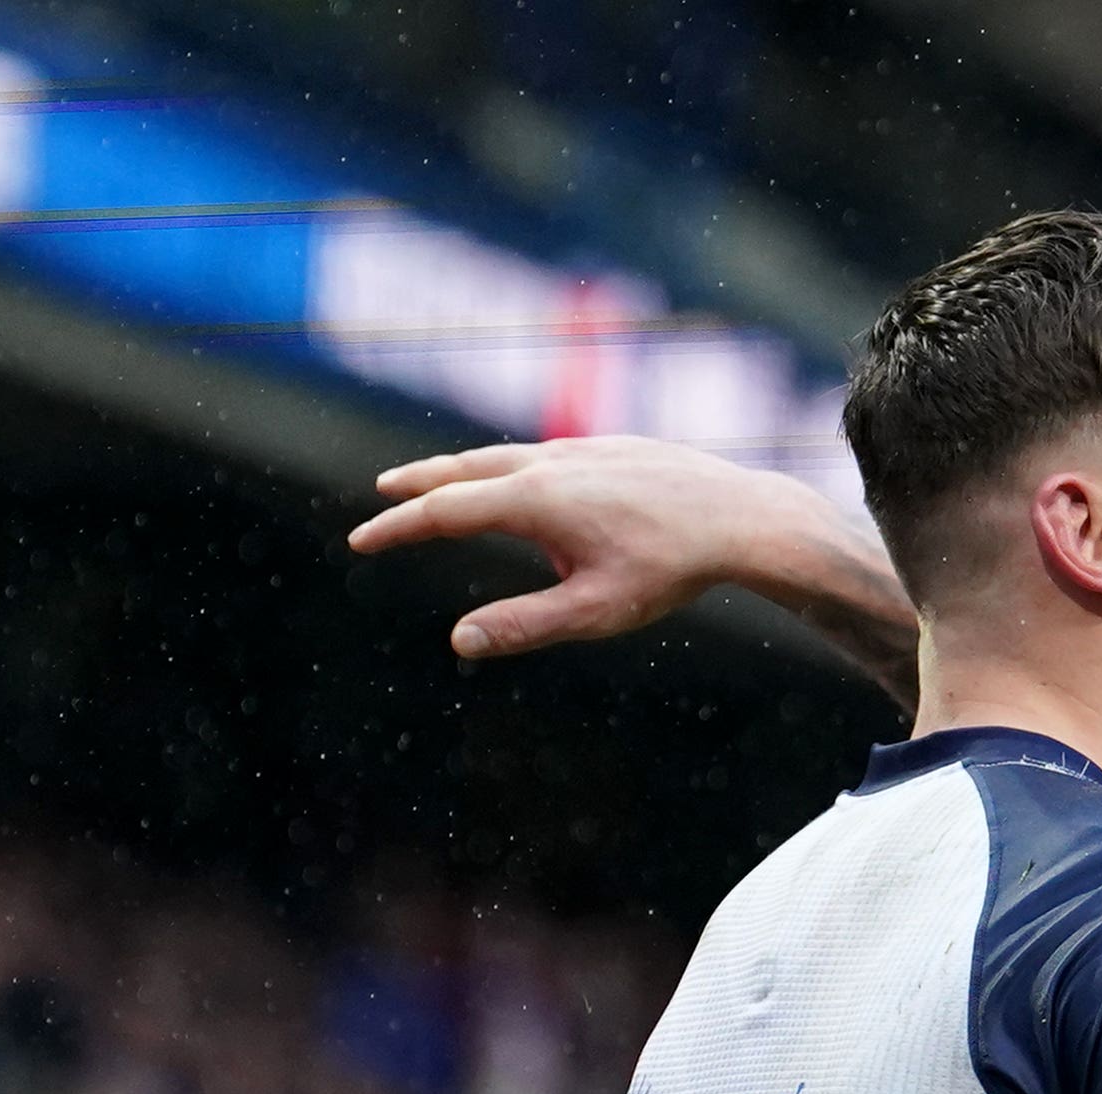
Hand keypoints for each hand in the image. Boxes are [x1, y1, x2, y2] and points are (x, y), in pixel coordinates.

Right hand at [346, 438, 875, 664]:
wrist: (739, 517)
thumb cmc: (670, 569)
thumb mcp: (596, 610)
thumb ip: (525, 625)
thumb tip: (460, 640)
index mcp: (533, 500)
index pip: (444, 512)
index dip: (397, 527)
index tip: (362, 541)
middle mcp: (549, 463)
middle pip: (466, 470)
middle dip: (421, 484)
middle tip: (384, 491)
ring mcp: (581, 449)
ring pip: (507, 455)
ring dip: (467, 468)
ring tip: (446, 481)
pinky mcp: (613, 446)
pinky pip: (546, 453)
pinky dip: (514, 464)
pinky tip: (526, 480)